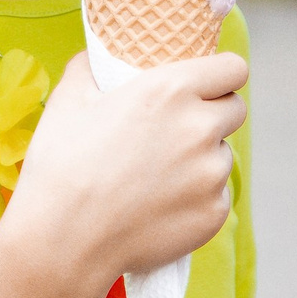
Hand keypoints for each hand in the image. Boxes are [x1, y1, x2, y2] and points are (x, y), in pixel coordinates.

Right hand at [0, 50, 247, 297]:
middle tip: (179, 130)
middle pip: (235, 110)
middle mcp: (200, 128)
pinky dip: (197, 199)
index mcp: (171, 90)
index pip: (233, 68)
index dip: (222, 75)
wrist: (63, 240)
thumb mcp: (68, 98)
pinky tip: (160, 207)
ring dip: (202, 159)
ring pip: (223, 156)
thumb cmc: (61, 166)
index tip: (209, 83)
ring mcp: (211, 174)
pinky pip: (217, 196)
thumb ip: (92, 66)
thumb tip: (102, 56)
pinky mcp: (214, 213)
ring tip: (158, 176)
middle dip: (214, 114)